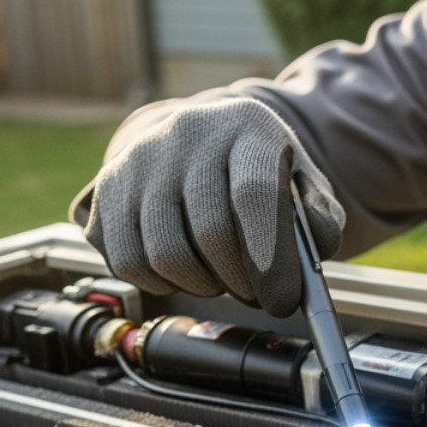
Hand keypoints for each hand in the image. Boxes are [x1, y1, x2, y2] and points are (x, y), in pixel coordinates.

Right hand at [77, 97, 345, 316]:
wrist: (200, 140)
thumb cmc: (259, 170)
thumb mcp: (303, 182)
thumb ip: (319, 219)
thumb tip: (309, 262)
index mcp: (247, 126)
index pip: (254, 194)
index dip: (269, 257)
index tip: (282, 300)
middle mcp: (187, 134)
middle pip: (210, 231)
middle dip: (239, 281)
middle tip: (256, 294)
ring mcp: (140, 159)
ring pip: (165, 254)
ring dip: (201, 285)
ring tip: (220, 278)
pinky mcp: (106, 187)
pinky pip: (126, 261)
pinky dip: (160, 284)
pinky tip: (184, 271)